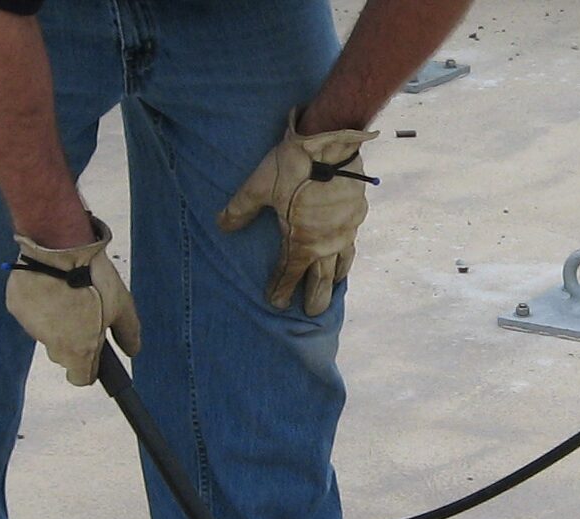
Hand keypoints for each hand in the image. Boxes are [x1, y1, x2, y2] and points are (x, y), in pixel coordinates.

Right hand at [5, 216, 140, 386]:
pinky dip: (40, 304)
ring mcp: (30, 325)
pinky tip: (50, 285)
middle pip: (63, 356)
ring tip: (68, 295)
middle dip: (74, 343)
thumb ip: (128, 334)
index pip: (81, 379)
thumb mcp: (122, 307)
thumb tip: (131, 351)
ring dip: (56, 322)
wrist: (59, 247)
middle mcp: (52, 344)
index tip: (95, 357)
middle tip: (84, 316)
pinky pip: (30, 312)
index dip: (90, 370)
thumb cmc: (95, 280)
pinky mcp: (15, 306)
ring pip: (46, 333)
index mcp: (79, 351)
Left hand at [218, 111, 379, 316]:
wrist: (332, 144)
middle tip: (311, 312)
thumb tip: (222, 226)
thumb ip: (241, 208)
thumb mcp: (260, 185)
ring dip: (335, 279)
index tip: (276, 303)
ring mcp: (344, 231)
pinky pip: (352, 243)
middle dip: (314, 297)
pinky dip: (347, 254)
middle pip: (320, 279)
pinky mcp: (357, 215)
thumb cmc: (294, 166)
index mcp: (301, 242)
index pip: (289, 274)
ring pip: (340, 263)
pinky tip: (345, 250)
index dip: (281, 289)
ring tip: (333, 287)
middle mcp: (326, 244)